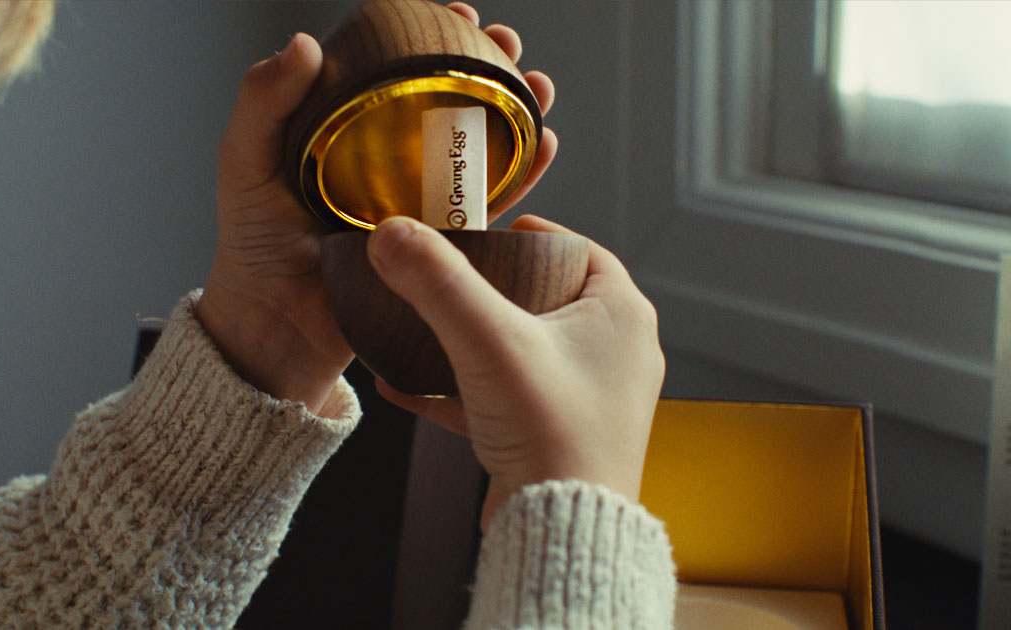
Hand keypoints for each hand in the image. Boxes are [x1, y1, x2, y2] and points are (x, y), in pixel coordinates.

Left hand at [196, 3, 557, 412]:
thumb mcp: (246, 162)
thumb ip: (263, 102)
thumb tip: (305, 44)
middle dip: (487, 64)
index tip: (456, 12)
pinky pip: (491, 203)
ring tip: (536, 85)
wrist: (277, 324)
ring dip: (515, 109)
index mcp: (347, 132)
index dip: (429, 36)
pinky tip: (541, 143)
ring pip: (479, 144)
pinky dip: (523, 172)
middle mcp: (389, 161)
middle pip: (448, 98)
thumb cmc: (253, 246)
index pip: (396, 69)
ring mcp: (419, 202)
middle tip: (504, 40)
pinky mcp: (443, 245)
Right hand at [367, 215, 663, 530]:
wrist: (561, 531)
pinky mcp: (556, 434)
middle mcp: (613, 354)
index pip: (581, 250)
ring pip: (523, 349)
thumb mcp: (488, 342)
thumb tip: (393, 235)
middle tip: (452, 273)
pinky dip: (460, 388)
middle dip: (494, 286)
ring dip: (474, 337)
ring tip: (427, 324)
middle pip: (549, 297)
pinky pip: (502, 397)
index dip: (534, 235)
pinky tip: (405, 386)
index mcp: (621, 316)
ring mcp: (586, 397)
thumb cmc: (554, 436)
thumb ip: (438, 283)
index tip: (489, 230)